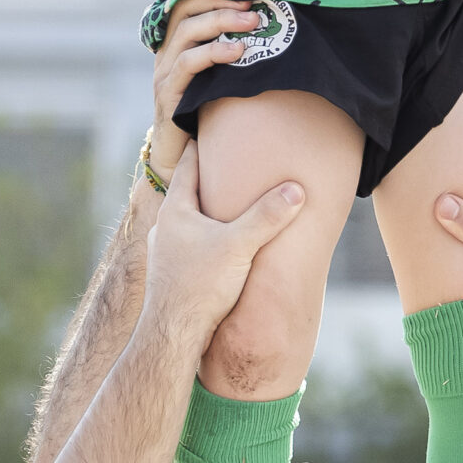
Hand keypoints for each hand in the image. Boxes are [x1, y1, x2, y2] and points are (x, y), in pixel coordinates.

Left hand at [140, 152, 303, 347]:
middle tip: (227, 161)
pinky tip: (220, 247)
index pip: (187, 165)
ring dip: (206, 211)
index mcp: (176, 210)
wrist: (173, 335)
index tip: (209, 127)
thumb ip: (268, 216)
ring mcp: (165, 252)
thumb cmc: (200, 287)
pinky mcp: (172, 275)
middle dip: (207, 178)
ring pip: (188, 221)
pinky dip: (205, 237)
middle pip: (187, 192)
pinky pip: (190, 245)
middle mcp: (165, 228)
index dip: (200, 145)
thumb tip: (296, 190)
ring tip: (227, 205)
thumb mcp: (240, 246)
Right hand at [153, 0, 264, 154]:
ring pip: (187, 33)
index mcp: (175, 46)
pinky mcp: (168, 95)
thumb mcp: (218, 79)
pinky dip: (213, 52)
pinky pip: (188, 65)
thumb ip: (231, 55)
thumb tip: (271, 30)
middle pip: (185, 13)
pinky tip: (238, 51)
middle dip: (221, 4)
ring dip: (221, 22)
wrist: (181, 159)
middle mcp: (166, 55)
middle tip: (254, 6)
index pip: (186, 4)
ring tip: (253, 22)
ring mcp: (164, 74)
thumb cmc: (206, 115)